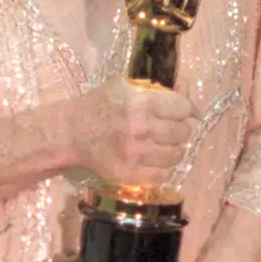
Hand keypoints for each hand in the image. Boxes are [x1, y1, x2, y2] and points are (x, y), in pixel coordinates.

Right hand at [70, 78, 193, 185]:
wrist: (72, 133)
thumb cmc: (100, 105)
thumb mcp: (125, 85)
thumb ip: (156, 88)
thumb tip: (188, 87)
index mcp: (142, 102)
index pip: (183, 108)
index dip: (186, 109)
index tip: (183, 112)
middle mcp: (142, 129)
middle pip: (183, 132)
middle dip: (181, 129)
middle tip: (171, 129)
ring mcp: (136, 154)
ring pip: (177, 155)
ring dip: (174, 149)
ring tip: (165, 145)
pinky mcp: (130, 175)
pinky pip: (163, 175)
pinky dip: (164, 168)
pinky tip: (156, 161)